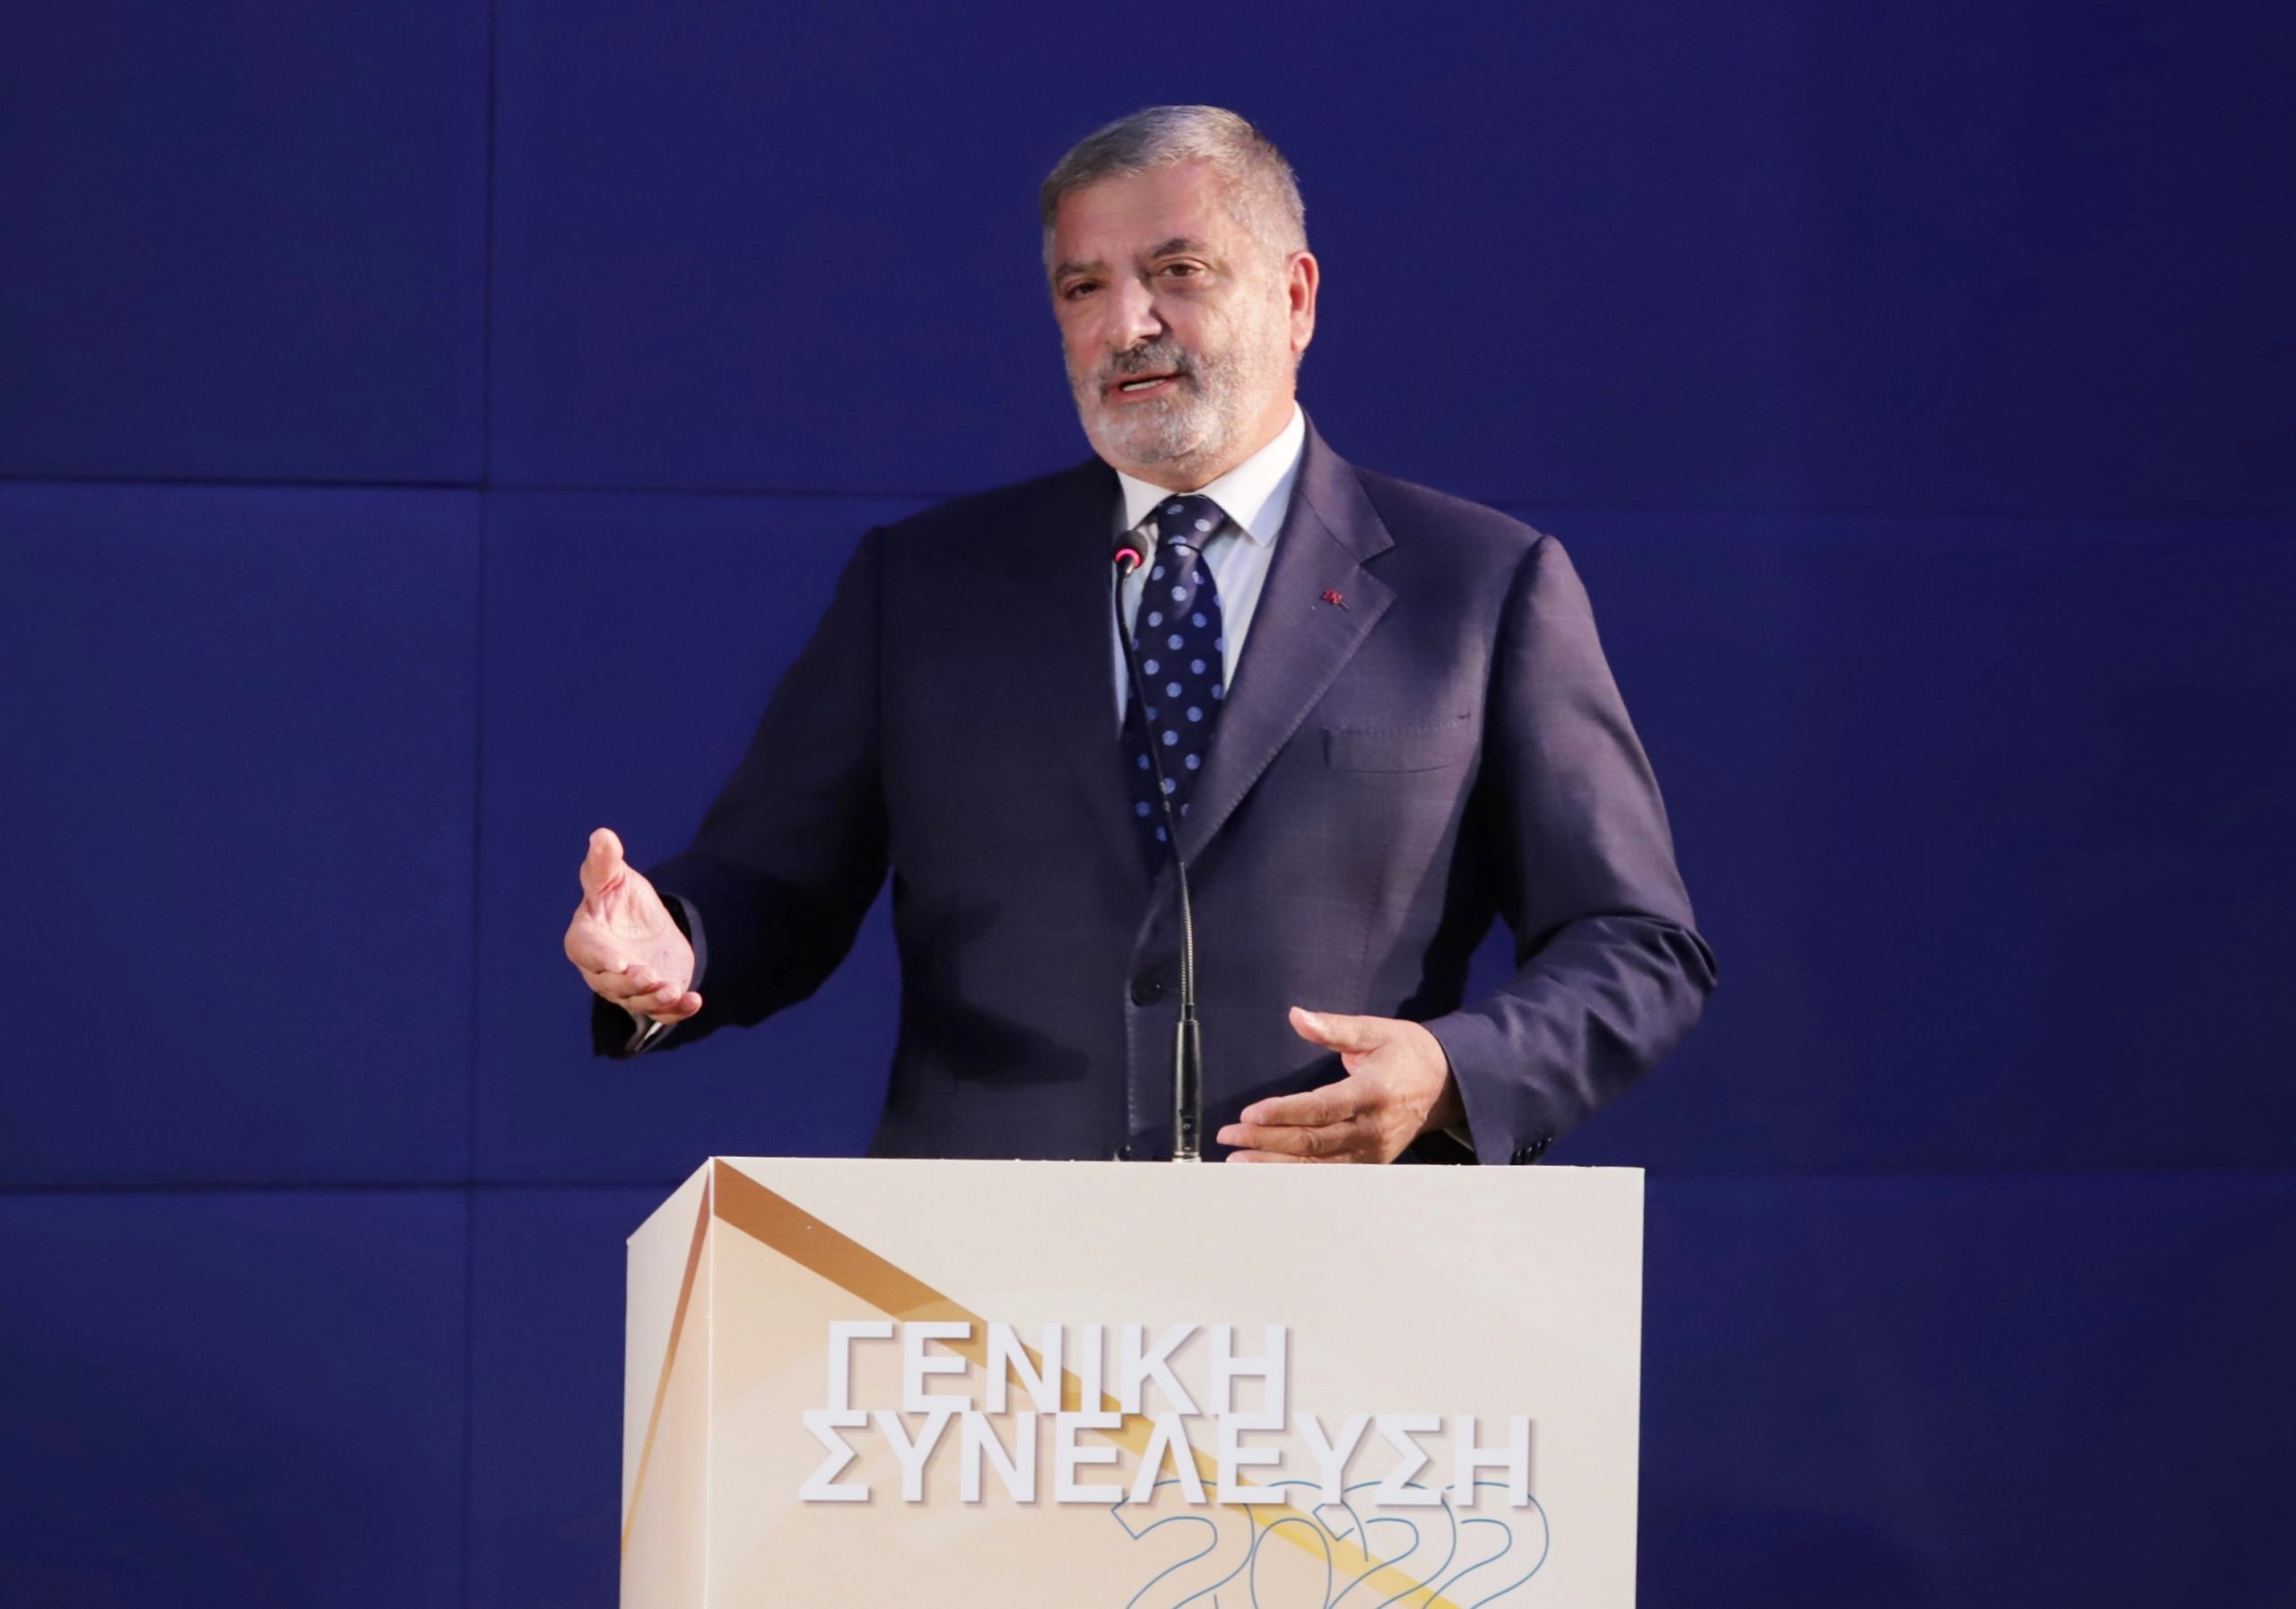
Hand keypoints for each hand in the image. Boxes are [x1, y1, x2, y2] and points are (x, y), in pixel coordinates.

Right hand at [563, 827, 701, 1024]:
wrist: (644, 921)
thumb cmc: (618, 897)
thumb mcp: (614, 877)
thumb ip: (605, 862)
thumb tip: (602, 836)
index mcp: (586, 939)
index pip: (587, 952)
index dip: (599, 958)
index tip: (618, 962)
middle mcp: (603, 970)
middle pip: (611, 984)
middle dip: (630, 983)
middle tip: (650, 976)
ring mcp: (628, 987)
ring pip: (637, 1001)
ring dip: (654, 999)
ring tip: (673, 990)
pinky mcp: (653, 997)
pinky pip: (662, 1011)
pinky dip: (678, 1010)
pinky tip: (695, 1001)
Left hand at [1217, 1007, 1463, 1163]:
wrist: (1445, 1084)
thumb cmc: (1406, 1052)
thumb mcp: (1374, 1030)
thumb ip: (1333, 1027)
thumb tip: (1297, 1016)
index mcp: (1372, 1093)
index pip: (1321, 1108)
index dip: (1283, 1113)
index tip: (1250, 1113)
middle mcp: (1372, 1128)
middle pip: (1312, 1141)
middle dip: (1267, 1140)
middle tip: (1230, 1136)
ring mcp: (1372, 1151)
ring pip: (1317, 1165)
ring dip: (1274, 1163)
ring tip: (1238, 1160)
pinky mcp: (1369, 1163)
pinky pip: (1327, 1173)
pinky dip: (1295, 1173)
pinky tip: (1268, 1171)